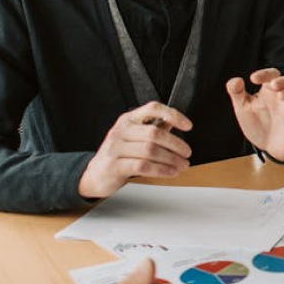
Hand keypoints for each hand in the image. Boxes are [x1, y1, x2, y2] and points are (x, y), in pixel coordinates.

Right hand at [78, 102, 193, 199]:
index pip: (152, 108)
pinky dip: (161, 170)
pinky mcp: (114, 166)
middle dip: (176, 144)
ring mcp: (116, 148)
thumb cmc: (118, 155)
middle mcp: (121, 131)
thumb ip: (152, 129)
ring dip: (171, 159)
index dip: (173, 115)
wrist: (95, 175)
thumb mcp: (133, 137)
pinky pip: (143, 166)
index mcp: (128, 119)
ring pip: (150, 151)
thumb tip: (173, 123)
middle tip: (186, 153)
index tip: (187, 126)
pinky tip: (170, 172)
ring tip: (181, 165)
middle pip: (154, 133)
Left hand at [228, 68, 283, 160]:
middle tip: (274, 84)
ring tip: (282, 97)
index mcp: (271, 90)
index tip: (253, 79)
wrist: (267, 146)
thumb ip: (237, 93)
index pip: (272, 75)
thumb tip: (236, 80)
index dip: (265, 74)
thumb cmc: (257, 122)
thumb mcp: (243, 107)